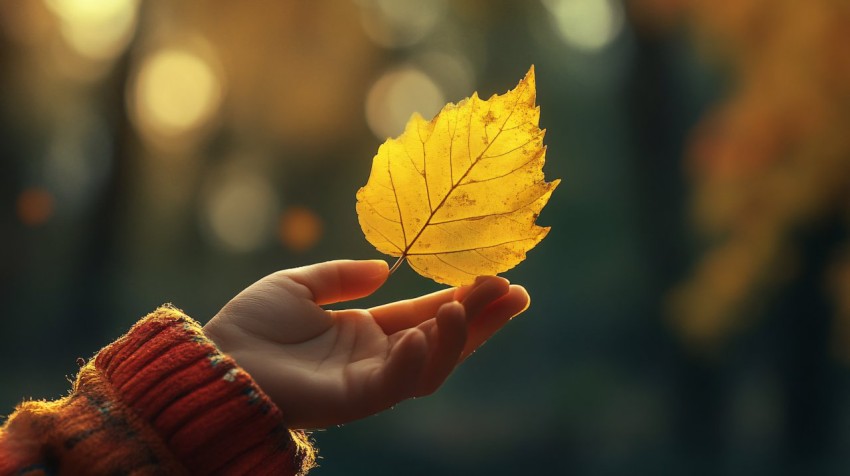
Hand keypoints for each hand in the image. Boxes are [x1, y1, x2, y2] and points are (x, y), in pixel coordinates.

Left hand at [203, 260, 529, 428]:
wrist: (217, 357)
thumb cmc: (252, 324)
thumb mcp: (301, 284)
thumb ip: (342, 276)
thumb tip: (386, 268)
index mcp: (366, 331)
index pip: (427, 313)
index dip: (464, 297)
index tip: (500, 277)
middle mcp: (377, 357)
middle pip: (442, 339)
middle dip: (481, 319)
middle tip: (517, 292)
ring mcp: (370, 381)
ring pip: (431, 366)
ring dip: (457, 337)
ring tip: (474, 303)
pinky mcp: (355, 400)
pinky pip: (396, 384)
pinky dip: (415, 360)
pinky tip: (422, 331)